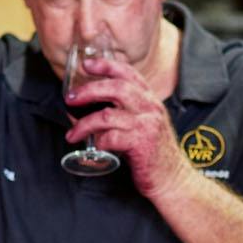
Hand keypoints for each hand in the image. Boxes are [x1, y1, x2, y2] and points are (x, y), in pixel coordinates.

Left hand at [64, 51, 189, 198]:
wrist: (172, 178)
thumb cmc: (152, 152)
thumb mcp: (143, 124)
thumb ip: (122, 112)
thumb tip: (84, 109)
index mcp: (150, 99)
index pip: (128, 73)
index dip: (106, 65)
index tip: (87, 64)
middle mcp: (150, 108)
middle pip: (116, 88)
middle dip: (88, 90)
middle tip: (70, 98)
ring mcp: (147, 125)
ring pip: (107, 115)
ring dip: (84, 125)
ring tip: (73, 134)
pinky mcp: (141, 144)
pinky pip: (111, 138)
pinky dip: (98, 142)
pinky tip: (95, 148)